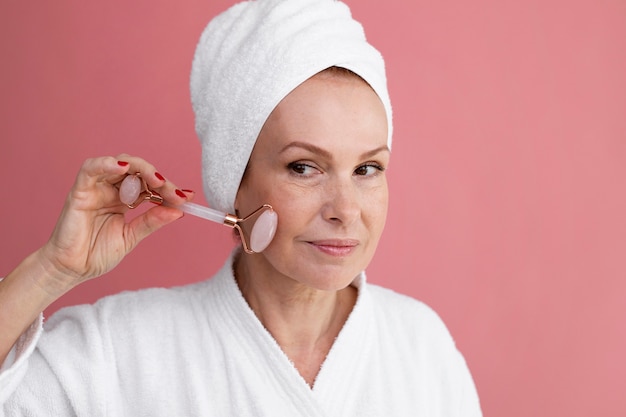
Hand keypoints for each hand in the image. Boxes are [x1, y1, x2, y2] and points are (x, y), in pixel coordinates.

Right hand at [36, 154, 191, 295]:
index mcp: (125, 201)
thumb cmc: (96, 254)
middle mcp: (112, 191)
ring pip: (119, 165)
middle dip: (159, 179)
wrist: (73, 271)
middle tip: (174, 191)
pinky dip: (106, 164)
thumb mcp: (131, 237)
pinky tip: (123, 168)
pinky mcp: (80, 191)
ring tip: (156, 180)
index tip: (188, 197)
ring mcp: (97, 189)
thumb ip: (151, 222)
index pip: (150, 187)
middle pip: (138, 172)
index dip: (169, 189)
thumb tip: (178, 211)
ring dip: (140, 168)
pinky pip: (90, 169)